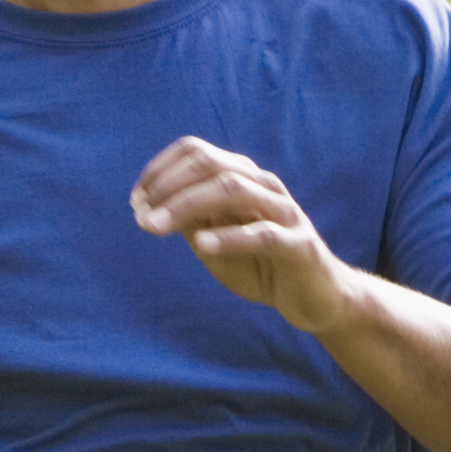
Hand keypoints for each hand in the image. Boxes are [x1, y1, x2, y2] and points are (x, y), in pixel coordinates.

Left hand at [130, 136, 356, 331]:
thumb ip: (191, 221)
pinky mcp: (298, 244)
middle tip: (139, 214)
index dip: (160, 171)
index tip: (135, 200)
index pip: (196, 152)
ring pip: (232, 189)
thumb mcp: (215, 242)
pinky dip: (229, 237)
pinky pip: (262, 234)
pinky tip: (201, 244)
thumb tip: (151, 207)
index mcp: (243, 177)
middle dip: (168, 186)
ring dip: (187, 205)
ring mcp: (284, 211)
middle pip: (210, 164)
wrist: (314, 299)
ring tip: (156, 226)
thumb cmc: (261, 267)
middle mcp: (264, 185)